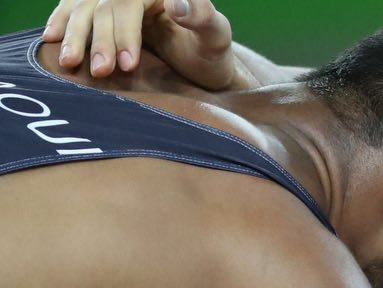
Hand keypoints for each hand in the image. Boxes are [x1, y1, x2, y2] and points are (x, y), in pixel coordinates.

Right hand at [43, 0, 239, 89]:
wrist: (203, 67)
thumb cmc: (212, 54)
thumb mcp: (216, 38)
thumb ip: (203, 18)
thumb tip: (176, 2)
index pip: (130, 3)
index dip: (126, 32)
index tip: (129, 65)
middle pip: (105, 5)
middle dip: (99, 39)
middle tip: (101, 71)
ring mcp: (118, 0)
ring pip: (85, 7)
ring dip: (75, 34)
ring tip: (70, 63)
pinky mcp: (106, 12)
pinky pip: (76, 9)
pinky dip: (63, 23)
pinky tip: (51, 39)